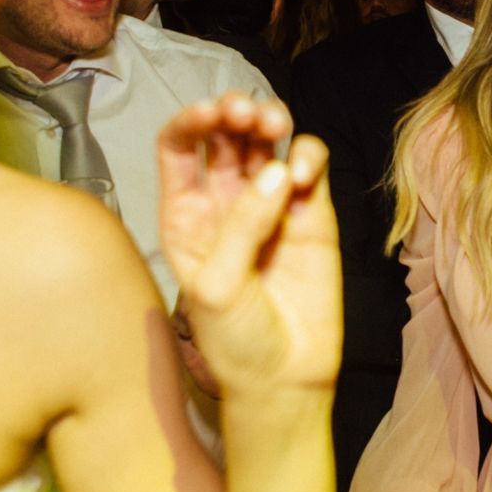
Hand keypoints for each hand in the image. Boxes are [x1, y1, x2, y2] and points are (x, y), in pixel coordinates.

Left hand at [158, 93, 341, 394]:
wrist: (286, 380)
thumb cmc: (236, 342)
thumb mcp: (218, 288)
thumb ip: (241, 228)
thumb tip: (276, 172)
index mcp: (184, 215)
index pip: (180, 148)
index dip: (192, 121)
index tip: (212, 113)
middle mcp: (224, 202)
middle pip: (226, 134)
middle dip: (235, 112)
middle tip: (249, 116)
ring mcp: (270, 204)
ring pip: (268, 141)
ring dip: (272, 121)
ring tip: (277, 129)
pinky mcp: (312, 213)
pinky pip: (309, 166)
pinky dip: (308, 156)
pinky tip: (304, 173)